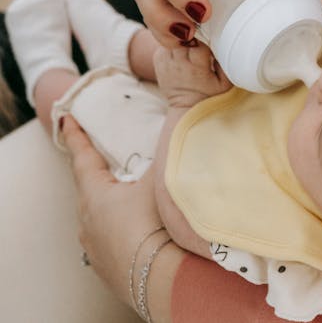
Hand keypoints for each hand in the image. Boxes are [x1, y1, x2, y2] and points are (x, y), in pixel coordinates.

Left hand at [59, 116, 182, 319]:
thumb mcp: (160, 180)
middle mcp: (87, 220)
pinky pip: (106, 237)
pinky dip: (116, 226)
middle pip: (88, 186)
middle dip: (95, 169)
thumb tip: (175, 129)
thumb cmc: (155, 224)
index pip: (82, 156)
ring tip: (124, 193)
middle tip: (102, 154)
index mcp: (95, 194)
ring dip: (107, 201)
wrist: (160, 280)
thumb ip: (164, 152)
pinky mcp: (105, 267)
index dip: (76, 136)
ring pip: (96, 215)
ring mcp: (94, 247)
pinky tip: (133, 227)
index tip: (66, 119)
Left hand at [153, 41, 231, 108]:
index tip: (209, 43)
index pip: (199, 44)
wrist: (187, 109)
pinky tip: (179, 50)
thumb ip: (225, 62)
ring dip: (180, 40)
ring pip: (171, 40)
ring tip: (189, 45)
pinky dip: (170, 43)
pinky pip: (163, 44)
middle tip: (198, 42)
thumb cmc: (210, 95)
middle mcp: (179, 65)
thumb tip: (221, 43)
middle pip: (183, 40)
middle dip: (191, 37)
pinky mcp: (158, 62)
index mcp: (197, 69)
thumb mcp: (225, 83)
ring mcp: (166, 63)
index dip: (205, 40)